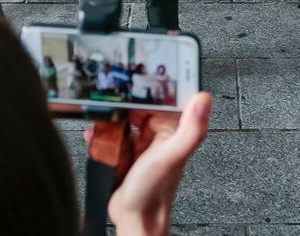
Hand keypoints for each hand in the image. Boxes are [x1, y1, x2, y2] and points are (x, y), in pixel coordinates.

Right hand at [108, 93, 211, 235]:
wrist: (135, 219)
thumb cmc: (155, 192)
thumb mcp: (172, 154)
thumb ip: (191, 128)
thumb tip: (204, 99)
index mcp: (175, 131)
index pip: (165, 98)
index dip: (151, 87)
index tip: (137, 79)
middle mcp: (160, 136)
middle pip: (140, 107)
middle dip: (124, 102)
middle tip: (111, 100)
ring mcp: (143, 146)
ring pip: (125, 120)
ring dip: (110, 118)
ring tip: (100, 117)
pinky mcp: (127, 155)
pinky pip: (114, 137)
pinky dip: (103, 134)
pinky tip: (95, 136)